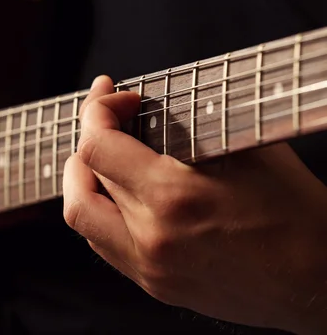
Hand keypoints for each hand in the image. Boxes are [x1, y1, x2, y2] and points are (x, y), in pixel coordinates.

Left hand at [63, 76, 326, 333]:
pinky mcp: (155, 285)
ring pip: (82, 216)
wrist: (320, 281)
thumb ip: (193, 124)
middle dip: (89, 135)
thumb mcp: (247, 148)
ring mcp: (149, 267)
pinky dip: (100, 211)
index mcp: (173, 196)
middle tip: (103, 117)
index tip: (115, 98)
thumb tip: (156, 106)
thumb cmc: (295, 213)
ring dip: (82, 178)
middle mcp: (151, 236)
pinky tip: (116, 194)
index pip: (97, 146)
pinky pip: (104, 243)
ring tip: (96, 155)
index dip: (97, 111)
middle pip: (86, 176)